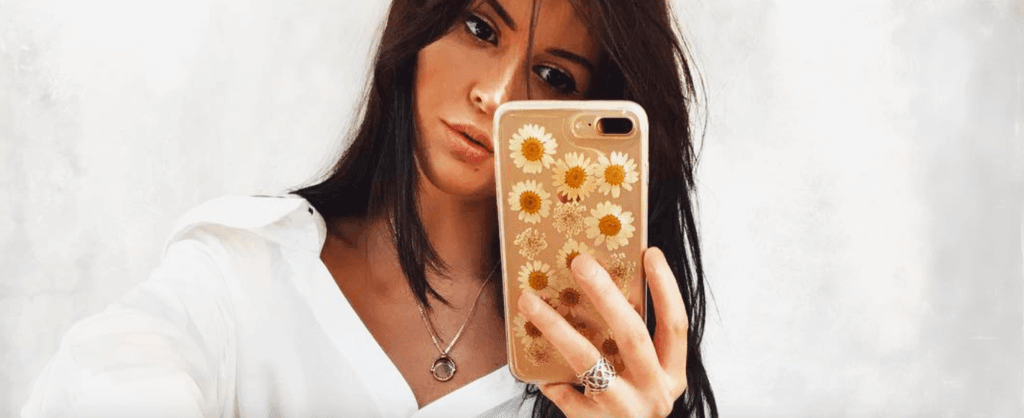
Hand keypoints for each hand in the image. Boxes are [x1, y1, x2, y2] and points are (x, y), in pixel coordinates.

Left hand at [517, 248, 687, 417]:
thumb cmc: (629, 406)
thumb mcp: (644, 377)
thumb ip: (631, 343)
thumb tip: (599, 285)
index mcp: (672, 375)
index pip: (675, 325)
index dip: (665, 288)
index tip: (650, 252)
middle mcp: (655, 393)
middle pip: (633, 336)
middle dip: (605, 295)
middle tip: (580, 262)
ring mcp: (626, 411)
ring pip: (589, 362)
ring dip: (557, 328)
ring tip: (529, 301)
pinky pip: (565, 395)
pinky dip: (550, 379)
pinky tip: (538, 369)